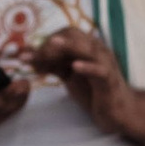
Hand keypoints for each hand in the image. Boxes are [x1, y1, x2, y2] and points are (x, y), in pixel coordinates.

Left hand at [33, 30, 144, 145]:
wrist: (119, 111)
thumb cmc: (93, 91)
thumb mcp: (68, 75)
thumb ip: (51, 64)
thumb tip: (26, 54)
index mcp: (87, 47)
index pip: (65, 33)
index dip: (45, 40)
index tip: (25, 54)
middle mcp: (96, 50)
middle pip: (74, 36)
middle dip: (50, 44)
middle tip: (29, 56)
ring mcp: (105, 64)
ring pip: (87, 49)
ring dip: (68, 46)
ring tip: (52, 45)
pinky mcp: (109, 80)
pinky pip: (99, 70)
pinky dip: (88, 67)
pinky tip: (75, 67)